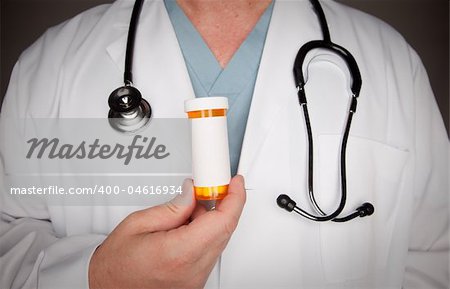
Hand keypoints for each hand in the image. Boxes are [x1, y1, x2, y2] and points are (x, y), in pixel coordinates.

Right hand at [89, 175, 245, 288]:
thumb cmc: (115, 265)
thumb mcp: (137, 223)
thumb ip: (171, 206)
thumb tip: (192, 192)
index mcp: (178, 253)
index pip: (222, 221)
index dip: (234, 197)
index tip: (235, 183)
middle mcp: (192, 270)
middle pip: (224, 230)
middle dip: (221, 204)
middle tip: (205, 189)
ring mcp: (196, 279)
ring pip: (219, 241)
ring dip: (210, 220)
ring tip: (184, 213)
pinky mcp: (195, 282)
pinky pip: (210, 252)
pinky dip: (204, 235)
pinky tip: (184, 228)